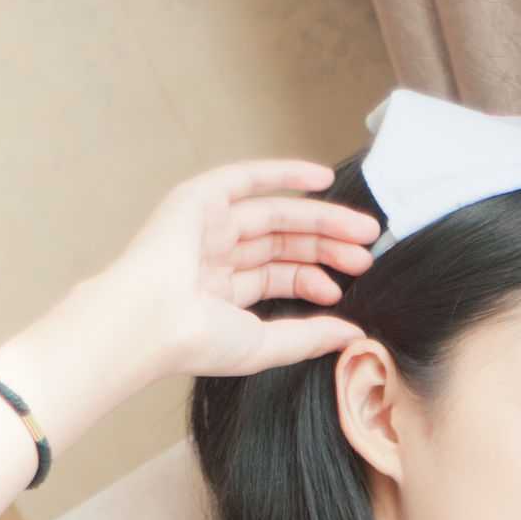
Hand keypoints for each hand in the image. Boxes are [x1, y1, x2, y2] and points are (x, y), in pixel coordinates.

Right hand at [96, 157, 375, 382]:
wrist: (152, 320)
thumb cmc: (197, 342)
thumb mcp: (265, 344)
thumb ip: (309, 337)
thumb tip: (354, 335)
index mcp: (222, 291)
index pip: (279, 275)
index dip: (314, 278)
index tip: (347, 289)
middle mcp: (215, 254)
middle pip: (283, 243)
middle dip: (327, 247)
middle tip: (368, 254)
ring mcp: (207, 224)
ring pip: (275, 213)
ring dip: (320, 219)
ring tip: (363, 230)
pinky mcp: (200, 198)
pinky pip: (249, 179)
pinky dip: (285, 175)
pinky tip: (323, 179)